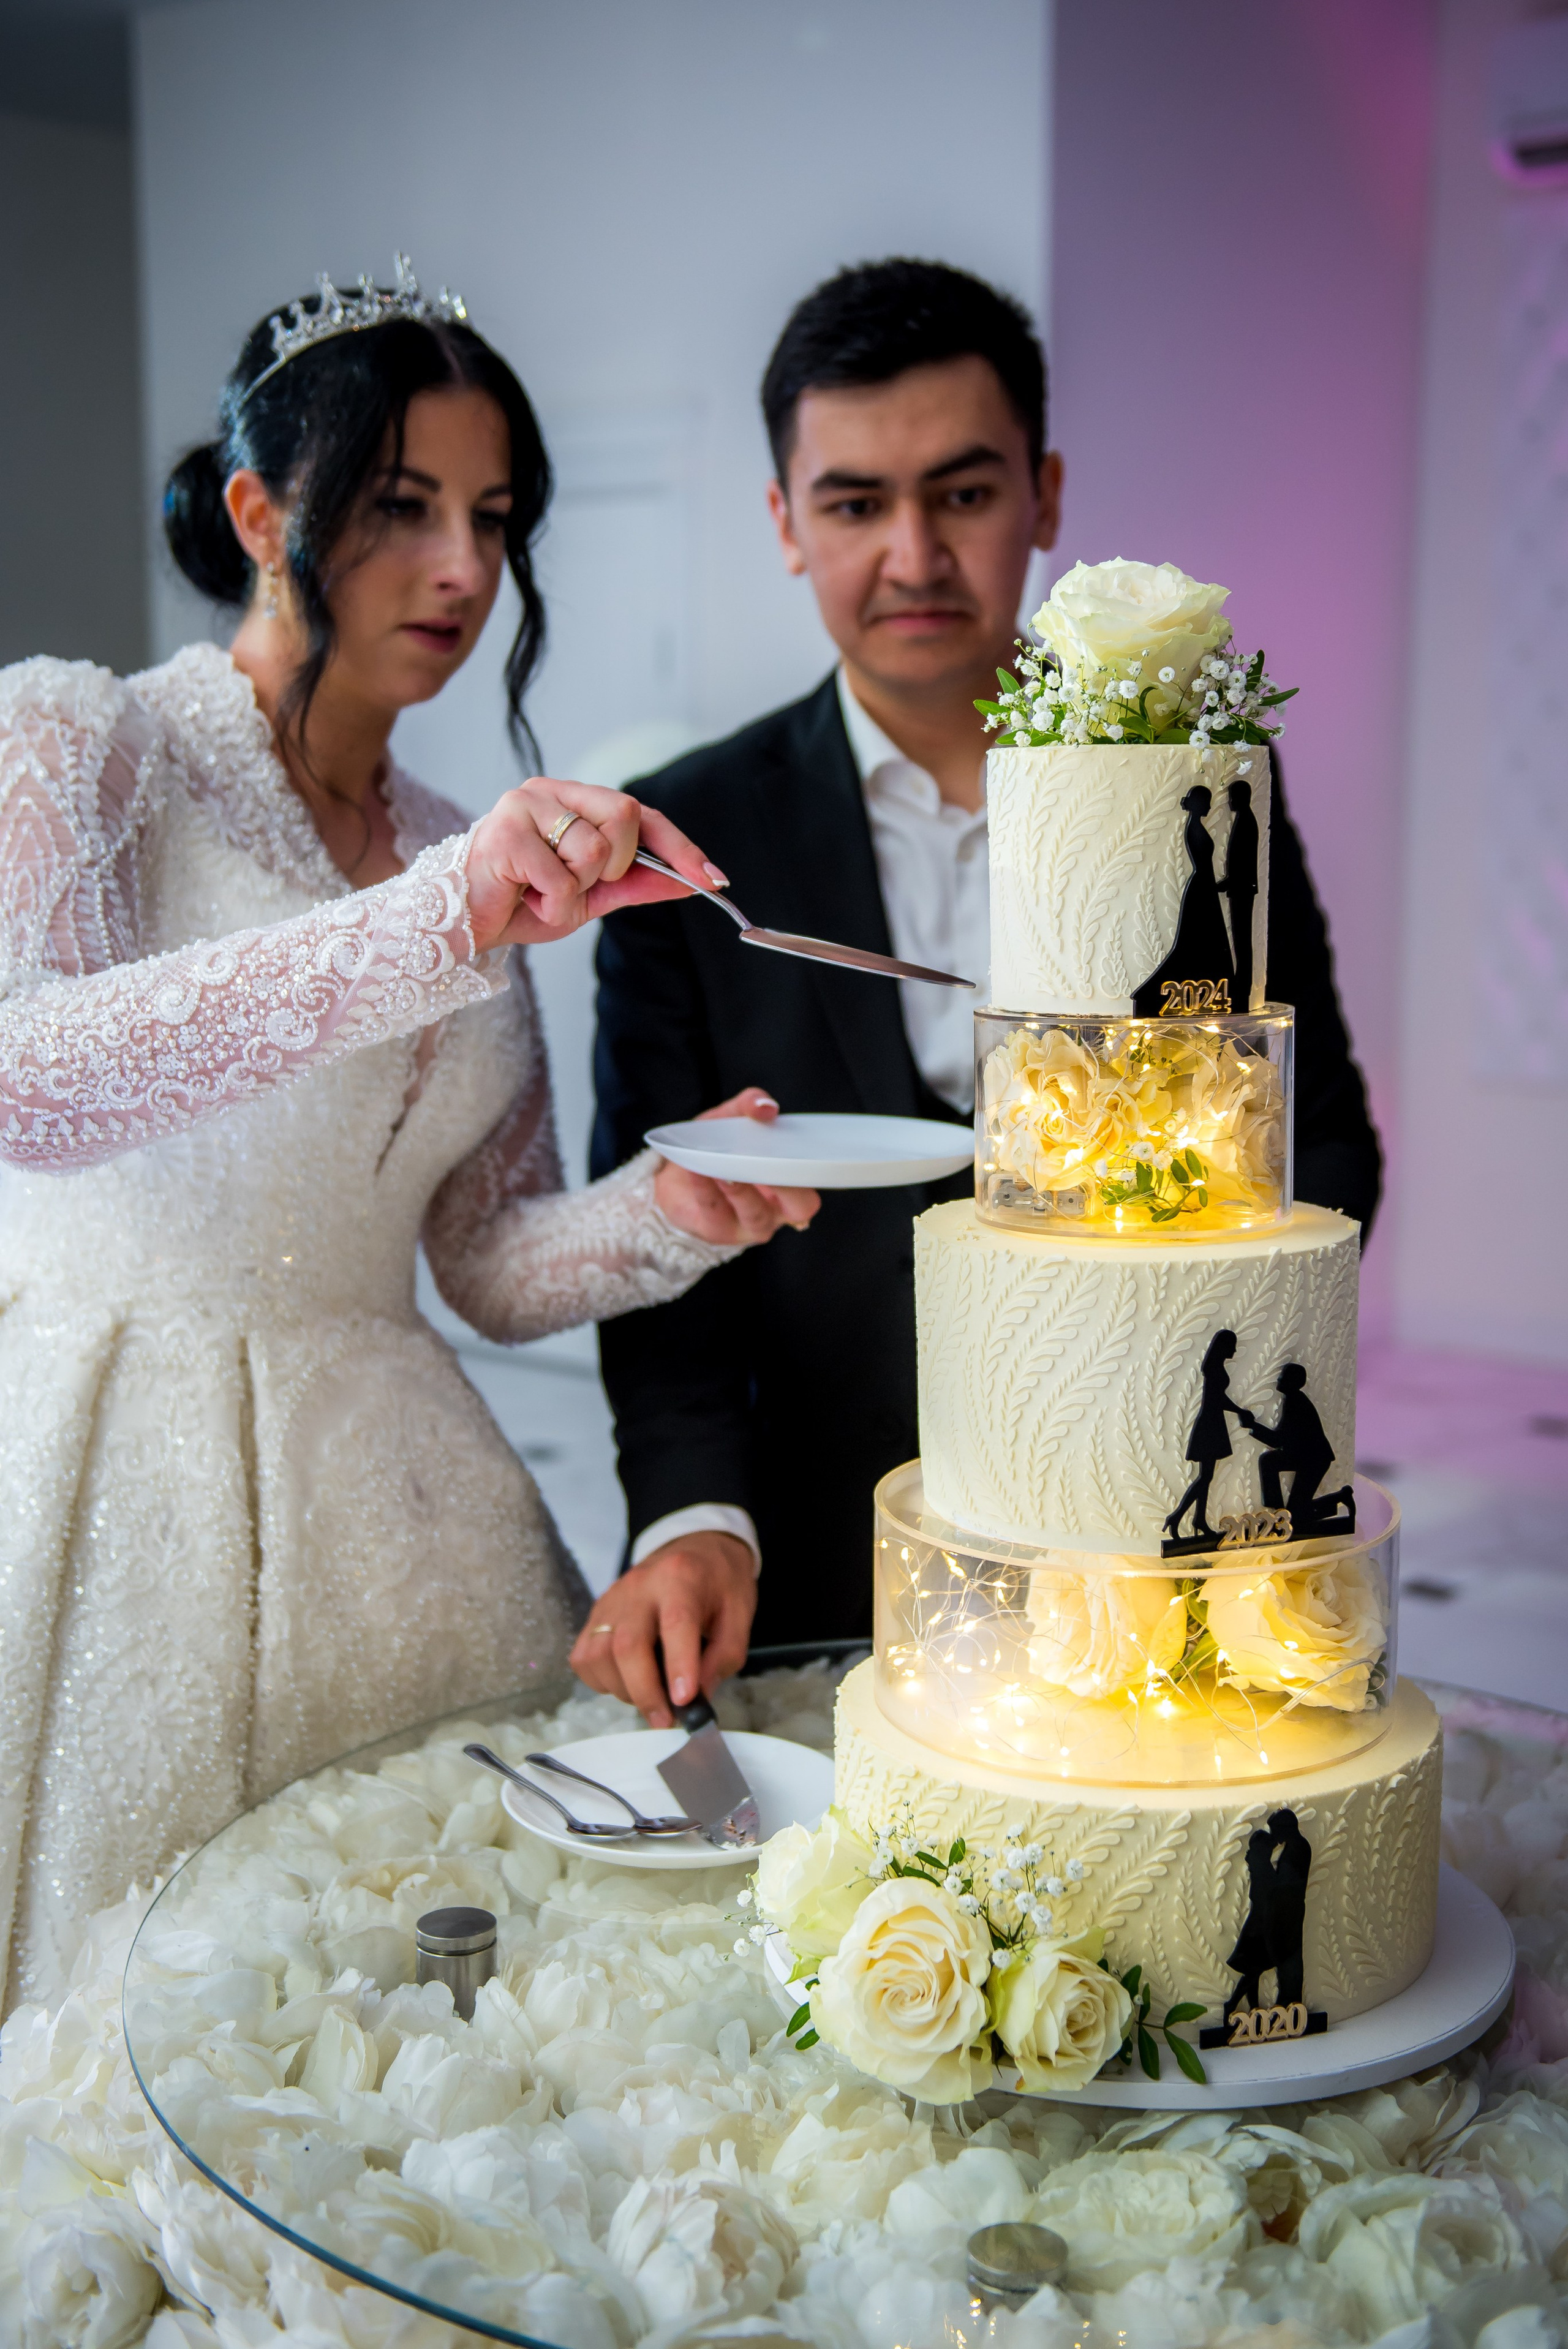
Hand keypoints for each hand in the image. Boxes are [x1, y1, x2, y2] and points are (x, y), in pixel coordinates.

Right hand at [465, 777, 726, 951]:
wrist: (463, 926)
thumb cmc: (521, 903)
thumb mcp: (590, 897)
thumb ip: (635, 883)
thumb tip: (690, 882)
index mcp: (574, 801)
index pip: (642, 815)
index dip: (681, 847)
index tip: (715, 879)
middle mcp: (551, 792)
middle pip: (625, 814)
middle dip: (616, 865)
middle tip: (579, 885)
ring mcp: (525, 805)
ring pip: (594, 848)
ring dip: (577, 890)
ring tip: (544, 894)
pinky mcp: (505, 831)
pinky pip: (562, 875)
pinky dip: (553, 903)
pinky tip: (525, 899)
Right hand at [569, 1532, 757, 1725]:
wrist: (695, 1546)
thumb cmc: (719, 1582)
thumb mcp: (739, 1614)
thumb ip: (723, 1657)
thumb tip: (697, 1699)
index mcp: (682, 1578)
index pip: (676, 1624)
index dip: (679, 1665)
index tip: (684, 1702)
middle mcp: (640, 1586)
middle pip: (627, 1646)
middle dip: (645, 1693)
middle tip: (666, 1721)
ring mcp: (612, 1599)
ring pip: (599, 1655)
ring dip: (623, 1690)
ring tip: (650, 1697)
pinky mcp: (596, 1613)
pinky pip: (584, 1657)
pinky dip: (601, 1680)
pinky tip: (627, 1681)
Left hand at [653, 1086, 819, 1247]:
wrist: (674, 1176)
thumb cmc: (715, 1149)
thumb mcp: (731, 1120)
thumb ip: (749, 1104)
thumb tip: (767, 1107)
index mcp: (790, 1184)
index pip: (815, 1181)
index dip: (813, 1170)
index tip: (798, 1148)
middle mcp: (777, 1210)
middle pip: (800, 1206)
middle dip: (788, 1185)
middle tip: (769, 1159)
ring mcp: (748, 1226)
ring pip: (756, 1215)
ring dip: (742, 1188)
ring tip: (724, 1167)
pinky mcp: (717, 1232)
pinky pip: (715, 1211)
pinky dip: (706, 1187)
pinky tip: (696, 1168)